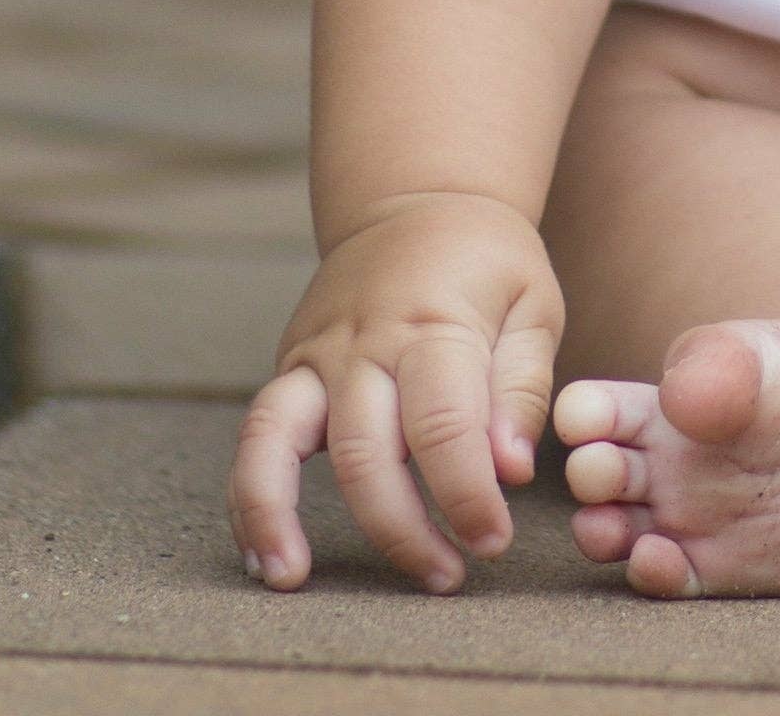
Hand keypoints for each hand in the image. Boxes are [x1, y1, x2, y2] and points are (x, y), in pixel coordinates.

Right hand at [229, 192, 563, 592]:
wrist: (420, 199)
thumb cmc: (488, 264)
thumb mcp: (532, 305)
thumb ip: (522, 388)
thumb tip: (510, 471)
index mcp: (435, 323)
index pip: (443, 424)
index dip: (466, 495)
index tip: (493, 541)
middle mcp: (364, 341)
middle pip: (363, 448)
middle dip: (400, 527)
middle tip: (447, 575)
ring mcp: (317, 354)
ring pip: (279, 439)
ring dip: (279, 515)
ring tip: (290, 580)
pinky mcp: (289, 368)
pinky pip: (254, 435)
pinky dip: (246, 497)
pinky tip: (263, 556)